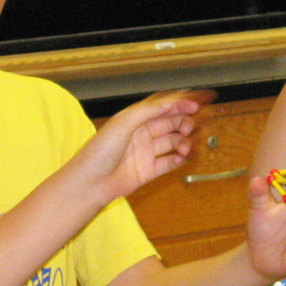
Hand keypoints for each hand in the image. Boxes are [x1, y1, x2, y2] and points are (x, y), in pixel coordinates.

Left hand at [74, 89, 215, 203]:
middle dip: (183, 123)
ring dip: (183, 142)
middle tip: (189, 127)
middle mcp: (141, 135)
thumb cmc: (100, 151)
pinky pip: (169, 163)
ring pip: (172, 143)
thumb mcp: (123, 123)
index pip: (161, 108)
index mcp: (134, 120)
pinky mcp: (148, 171)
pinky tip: (183, 158)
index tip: (195, 105)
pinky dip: (179, 159)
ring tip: (185, 147)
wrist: (90, 183)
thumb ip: (148, 111)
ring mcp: (145, 153)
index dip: (179, 105)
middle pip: (169, 124)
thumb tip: (171, 103)